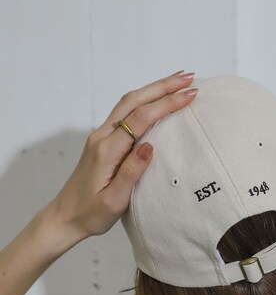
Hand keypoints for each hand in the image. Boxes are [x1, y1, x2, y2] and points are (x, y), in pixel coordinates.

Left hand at [48, 69, 197, 238]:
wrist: (66, 216)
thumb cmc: (91, 213)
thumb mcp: (114, 200)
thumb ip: (131, 172)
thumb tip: (150, 146)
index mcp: (107, 150)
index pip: (140, 118)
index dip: (166, 104)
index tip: (190, 95)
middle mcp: (102, 137)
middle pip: (134, 101)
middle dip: (163, 87)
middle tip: (189, 77)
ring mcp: (101, 137)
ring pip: (129, 103)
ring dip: (154, 89)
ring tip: (178, 82)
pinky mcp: (104, 141)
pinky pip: (126, 113)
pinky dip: (145, 100)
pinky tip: (157, 100)